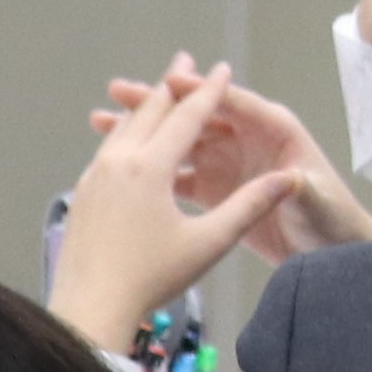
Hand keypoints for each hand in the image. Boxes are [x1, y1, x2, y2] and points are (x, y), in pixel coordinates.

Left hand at [51, 64, 330, 357]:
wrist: (89, 309)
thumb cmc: (152, 278)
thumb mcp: (209, 244)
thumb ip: (248, 206)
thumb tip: (289, 180)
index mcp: (151, 168)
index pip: (187, 117)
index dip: (210, 92)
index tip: (223, 68)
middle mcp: (119, 162)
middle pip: (150, 112)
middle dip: (172, 85)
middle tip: (185, 61)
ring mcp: (94, 177)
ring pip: (124, 130)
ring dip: (145, 108)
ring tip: (158, 95)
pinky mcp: (82, 195)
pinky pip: (108, 152)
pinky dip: (125, 136)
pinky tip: (129, 144)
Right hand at [92, 58, 335, 214]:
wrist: (329, 254)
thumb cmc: (332, 221)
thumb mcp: (318, 204)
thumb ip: (303, 190)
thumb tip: (292, 177)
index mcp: (274, 130)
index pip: (233, 104)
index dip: (202, 93)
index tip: (169, 82)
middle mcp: (246, 139)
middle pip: (197, 116)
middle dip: (159, 103)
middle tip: (119, 91)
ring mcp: (228, 163)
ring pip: (180, 142)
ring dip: (146, 134)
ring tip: (102, 122)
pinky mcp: (215, 190)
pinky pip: (177, 174)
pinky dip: (152, 171)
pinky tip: (120, 169)